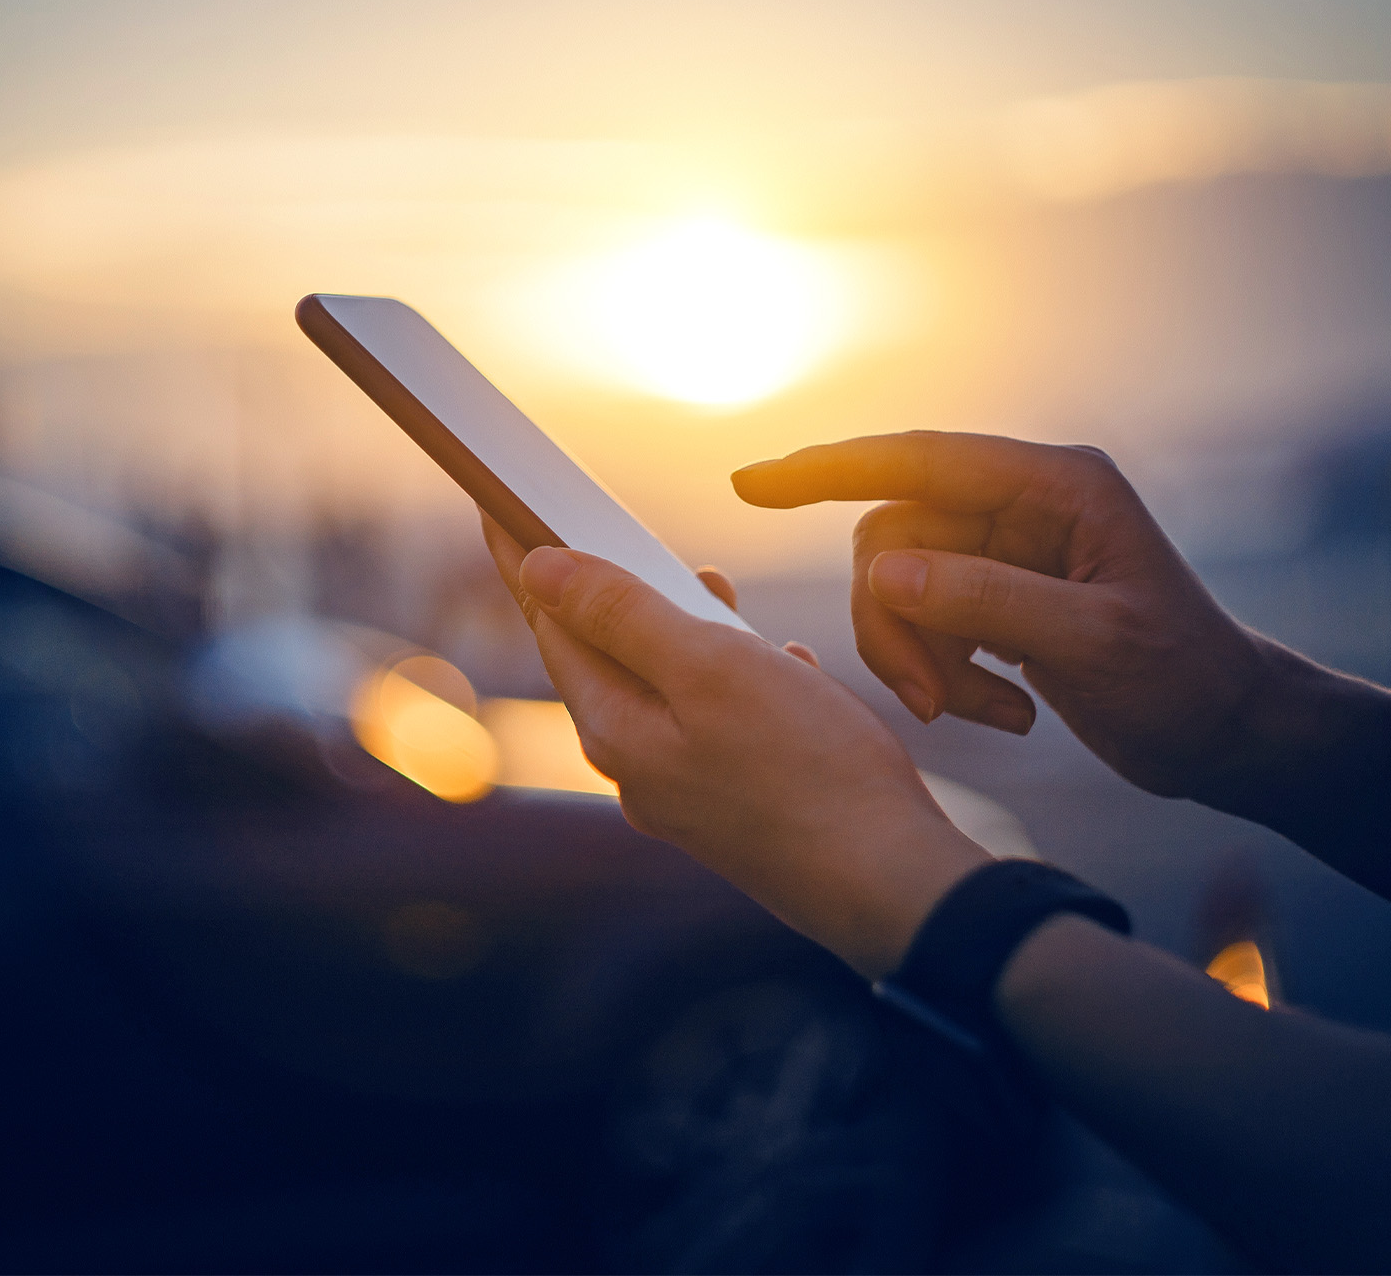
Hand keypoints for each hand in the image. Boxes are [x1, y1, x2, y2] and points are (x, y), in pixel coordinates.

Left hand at [481, 514, 987, 977]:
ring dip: (682, 629)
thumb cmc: (807, 770)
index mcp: (614, 728)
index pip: (550, 624)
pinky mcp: (735, 804)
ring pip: (665, 686)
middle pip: (602, 654)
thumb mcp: (709, 667)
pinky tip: (778, 665)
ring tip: (715, 590)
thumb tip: (539, 569)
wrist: (890, 884)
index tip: (500, 506)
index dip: (526, 558)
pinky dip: (733, 678)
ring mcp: (685, 791)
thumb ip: (622, 615)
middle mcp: (637, 766)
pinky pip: (714, 721)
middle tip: (625, 535)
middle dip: (614, 589)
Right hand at [732, 431, 1269, 800]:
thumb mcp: (1096, 641)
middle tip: (927, 699)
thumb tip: (884, 572)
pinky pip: (924, 623)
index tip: (753, 483)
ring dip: (918, 657)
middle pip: (894, 538)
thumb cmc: (1186, 679)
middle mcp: (1020, 508)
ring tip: (973, 711)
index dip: (828, 468)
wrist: (1227, 733)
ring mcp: (1003, 554)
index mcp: (1054, 486)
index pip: (918, 461)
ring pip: (899, 586)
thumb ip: (988, 600)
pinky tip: (1005, 710)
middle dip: (895, 622)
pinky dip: (943, 673)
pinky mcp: (994, 600)